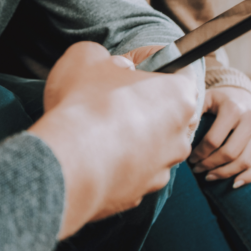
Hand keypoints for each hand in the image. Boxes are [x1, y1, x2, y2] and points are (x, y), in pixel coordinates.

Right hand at [29, 42, 197, 238]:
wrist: (68, 162)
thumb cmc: (84, 103)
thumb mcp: (87, 56)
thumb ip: (107, 57)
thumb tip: (112, 68)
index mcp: (177, 97)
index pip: (182, 76)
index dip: (157, 70)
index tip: (135, 72)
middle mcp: (180, 136)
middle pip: (167, 115)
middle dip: (143, 107)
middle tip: (108, 100)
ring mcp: (161, 169)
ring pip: (150, 148)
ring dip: (129, 140)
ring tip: (95, 132)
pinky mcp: (139, 195)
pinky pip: (130, 174)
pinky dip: (114, 166)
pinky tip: (90, 157)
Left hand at [189, 86, 250, 187]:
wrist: (244, 94)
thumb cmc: (219, 99)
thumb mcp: (205, 98)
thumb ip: (194, 112)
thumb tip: (183, 133)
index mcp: (233, 109)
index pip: (214, 140)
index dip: (200, 153)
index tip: (190, 159)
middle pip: (230, 153)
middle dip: (211, 165)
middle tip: (197, 170)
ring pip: (245, 162)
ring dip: (226, 174)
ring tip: (209, 177)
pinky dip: (248, 177)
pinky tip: (234, 183)